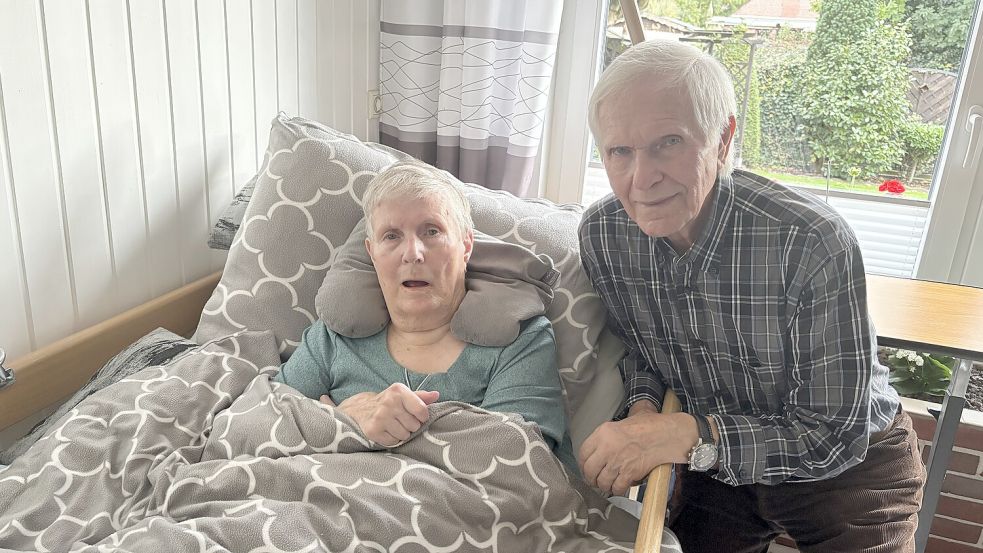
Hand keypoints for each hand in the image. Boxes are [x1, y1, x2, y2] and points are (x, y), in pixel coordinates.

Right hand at [333, 383, 438, 445]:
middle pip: (414, 425)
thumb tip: (436, 395)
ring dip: (401, 433)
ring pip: (405, 435)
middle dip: (410, 425)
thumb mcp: (403, 395)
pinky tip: (386, 431)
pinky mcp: (373, 430)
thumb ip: (421, 397)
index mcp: (399, 391)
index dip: (422, 417)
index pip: (422, 411)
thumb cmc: (388, 402)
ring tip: (393, 425)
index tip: (416, 416)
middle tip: (400, 420)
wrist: (360, 409)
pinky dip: (392, 439)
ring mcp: (380, 417)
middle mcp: (389, 402)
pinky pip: (393, 442)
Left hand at [578, 410, 696, 496]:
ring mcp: (617, 462)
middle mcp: (607, 448)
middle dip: (591, 478)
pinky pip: (617, 487)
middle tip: (594, 480)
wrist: (666, 435)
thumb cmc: (650, 425)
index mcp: (603, 433)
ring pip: (602, 481)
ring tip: (607, 484)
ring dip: (604, 486)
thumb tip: (605, 440)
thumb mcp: (623, 420)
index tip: (586, 467)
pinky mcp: (629, 473)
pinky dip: (617, 490)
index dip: (583, 463)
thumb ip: (613, 431)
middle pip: (589, 470)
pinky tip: (619, 487)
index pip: (583, 452)